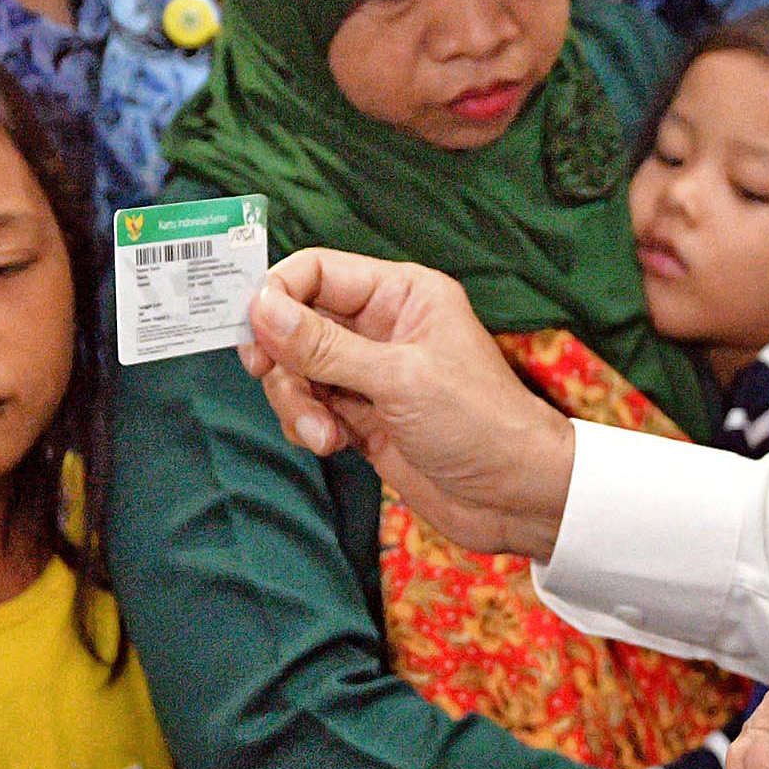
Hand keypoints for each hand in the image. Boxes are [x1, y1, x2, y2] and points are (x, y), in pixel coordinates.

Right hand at [241, 249, 573, 557]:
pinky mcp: (361, 416)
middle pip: (296, 323)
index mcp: (401, 293)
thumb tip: (261, 308)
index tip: (252, 332)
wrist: (516, 497)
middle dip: (284, 362)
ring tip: (323, 435)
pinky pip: (308, 407)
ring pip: (297, 370)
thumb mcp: (398, 379)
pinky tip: (333, 444)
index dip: (277, 295)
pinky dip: (307, 425)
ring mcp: (369, 373)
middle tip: (288, 390)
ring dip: (296, 403)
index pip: (317, 271)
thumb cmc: (479, 423)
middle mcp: (381, 326)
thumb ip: (324, 346)